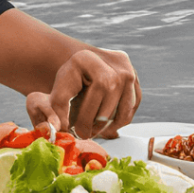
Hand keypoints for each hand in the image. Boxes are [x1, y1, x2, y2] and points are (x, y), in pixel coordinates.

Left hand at [25, 48, 140, 139]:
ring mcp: (129, 72)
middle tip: (84, 134)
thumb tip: (58, 130)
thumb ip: (56, 111)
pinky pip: (130, 110)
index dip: (85, 116)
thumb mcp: (59, 92)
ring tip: (94, 131)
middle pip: (110, 103)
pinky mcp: (136, 83)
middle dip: (96, 124)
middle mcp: (115, 62)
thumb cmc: (69, 81)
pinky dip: (118, 121)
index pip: (93, 93)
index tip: (75, 131)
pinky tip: (105, 125)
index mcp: (91, 58)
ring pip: (123, 110)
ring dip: (109, 126)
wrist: (83, 68)